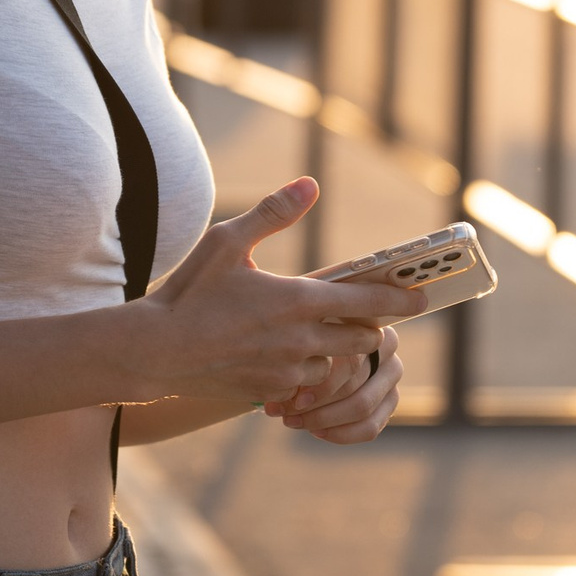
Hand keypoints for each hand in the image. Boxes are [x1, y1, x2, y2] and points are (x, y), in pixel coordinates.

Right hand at [125, 178, 420, 409]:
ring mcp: (286, 370)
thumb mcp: (228, 240)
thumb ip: (274, 212)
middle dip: (369, 327)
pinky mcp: (270, 391)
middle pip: (362, 339)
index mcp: (296, 299)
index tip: (422, 297)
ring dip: (334, 351)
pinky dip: (306, 371)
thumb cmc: (189, 292)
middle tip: (366, 315)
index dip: (400, 299)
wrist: (154, 351)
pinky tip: (286, 356)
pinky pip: (305, 384)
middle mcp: (300, 339)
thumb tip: (309, 184)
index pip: (367, 302)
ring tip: (317, 334)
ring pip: (334, 363)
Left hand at [265, 322, 401, 442]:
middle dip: (316, 405)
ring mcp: (391, 375)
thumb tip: (284, 392)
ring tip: (293, 421)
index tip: (293, 396)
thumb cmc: (298, 335)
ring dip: (324, 419)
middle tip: (285, 412)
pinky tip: (316, 431)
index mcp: (367, 322)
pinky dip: (340, 433)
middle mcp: (387, 346)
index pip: (350, 362)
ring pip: (362, 407)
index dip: (321, 385)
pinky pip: (370, 427)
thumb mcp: (297, 334)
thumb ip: (298, 352)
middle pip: (354, 385)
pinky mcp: (390, 402)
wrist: (308, 346)